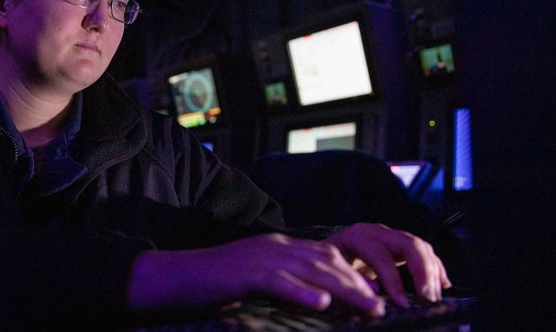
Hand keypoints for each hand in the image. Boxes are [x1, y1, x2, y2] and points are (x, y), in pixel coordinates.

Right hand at [128, 233, 386, 316]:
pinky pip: (279, 282)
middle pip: (327, 261)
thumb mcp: (254, 279)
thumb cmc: (212, 284)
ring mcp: (260, 258)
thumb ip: (284, 283)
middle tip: (383, 306)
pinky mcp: (244, 273)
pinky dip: (303, 292)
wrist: (172, 277)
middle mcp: (275, 247)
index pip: (326, 255)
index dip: (354, 274)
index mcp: (278, 247)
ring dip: (345, 289)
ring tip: (369, 307)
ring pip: (312, 270)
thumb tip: (317, 301)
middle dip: (359, 283)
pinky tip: (322, 303)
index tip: (377, 294)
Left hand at [323, 223, 451, 307]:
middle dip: (422, 271)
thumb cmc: (327, 262)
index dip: (393, 280)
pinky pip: (425, 252)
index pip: (381, 256)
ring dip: (431, 272)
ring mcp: (391, 236)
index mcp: (358, 237)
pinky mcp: (401, 244)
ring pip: (420, 247)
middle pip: (408, 244)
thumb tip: (373, 295)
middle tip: (427, 296)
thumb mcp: (331, 269)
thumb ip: (350, 279)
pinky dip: (436, 267)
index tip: (401, 303)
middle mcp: (378, 232)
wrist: (323, 251)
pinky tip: (442, 284)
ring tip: (433, 296)